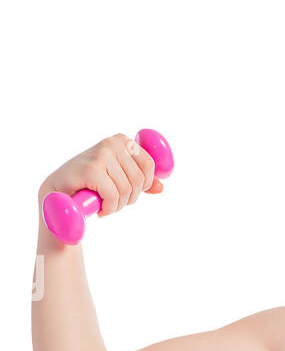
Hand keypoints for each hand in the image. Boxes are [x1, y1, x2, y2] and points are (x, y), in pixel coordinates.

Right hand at [37, 133, 163, 211]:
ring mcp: (101, 154)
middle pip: (139, 180)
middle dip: (129, 198)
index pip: (148, 166)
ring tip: (104, 204)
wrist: (58, 193)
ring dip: (117, 205)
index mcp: (122, 141)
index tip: (126, 192)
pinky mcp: (92, 169)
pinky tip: (100, 209)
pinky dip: (109, 208)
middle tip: (113, 202)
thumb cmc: (89, 185)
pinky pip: (114, 196)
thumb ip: (139, 181)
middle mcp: (112, 143)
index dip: (142, 186)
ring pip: (127, 190)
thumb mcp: (118, 179)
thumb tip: (161, 187)